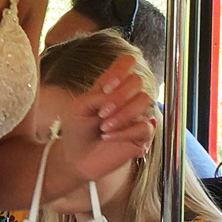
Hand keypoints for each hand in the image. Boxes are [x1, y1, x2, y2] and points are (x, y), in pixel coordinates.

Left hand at [48, 54, 155, 185]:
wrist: (75, 158)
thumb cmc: (76, 130)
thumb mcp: (79, 108)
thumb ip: (97, 96)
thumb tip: (115, 94)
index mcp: (111, 85)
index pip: (127, 63)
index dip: (120, 70)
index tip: (105, 86)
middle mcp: (127, 97)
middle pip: (138, 80)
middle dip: (119, 96)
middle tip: (101, 113)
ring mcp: (137, 115)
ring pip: (145, 101)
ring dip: (122, 114)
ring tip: (103, 127)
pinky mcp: (142, 136)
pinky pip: (145, 127)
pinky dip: (124, 132)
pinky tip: (108, 137)